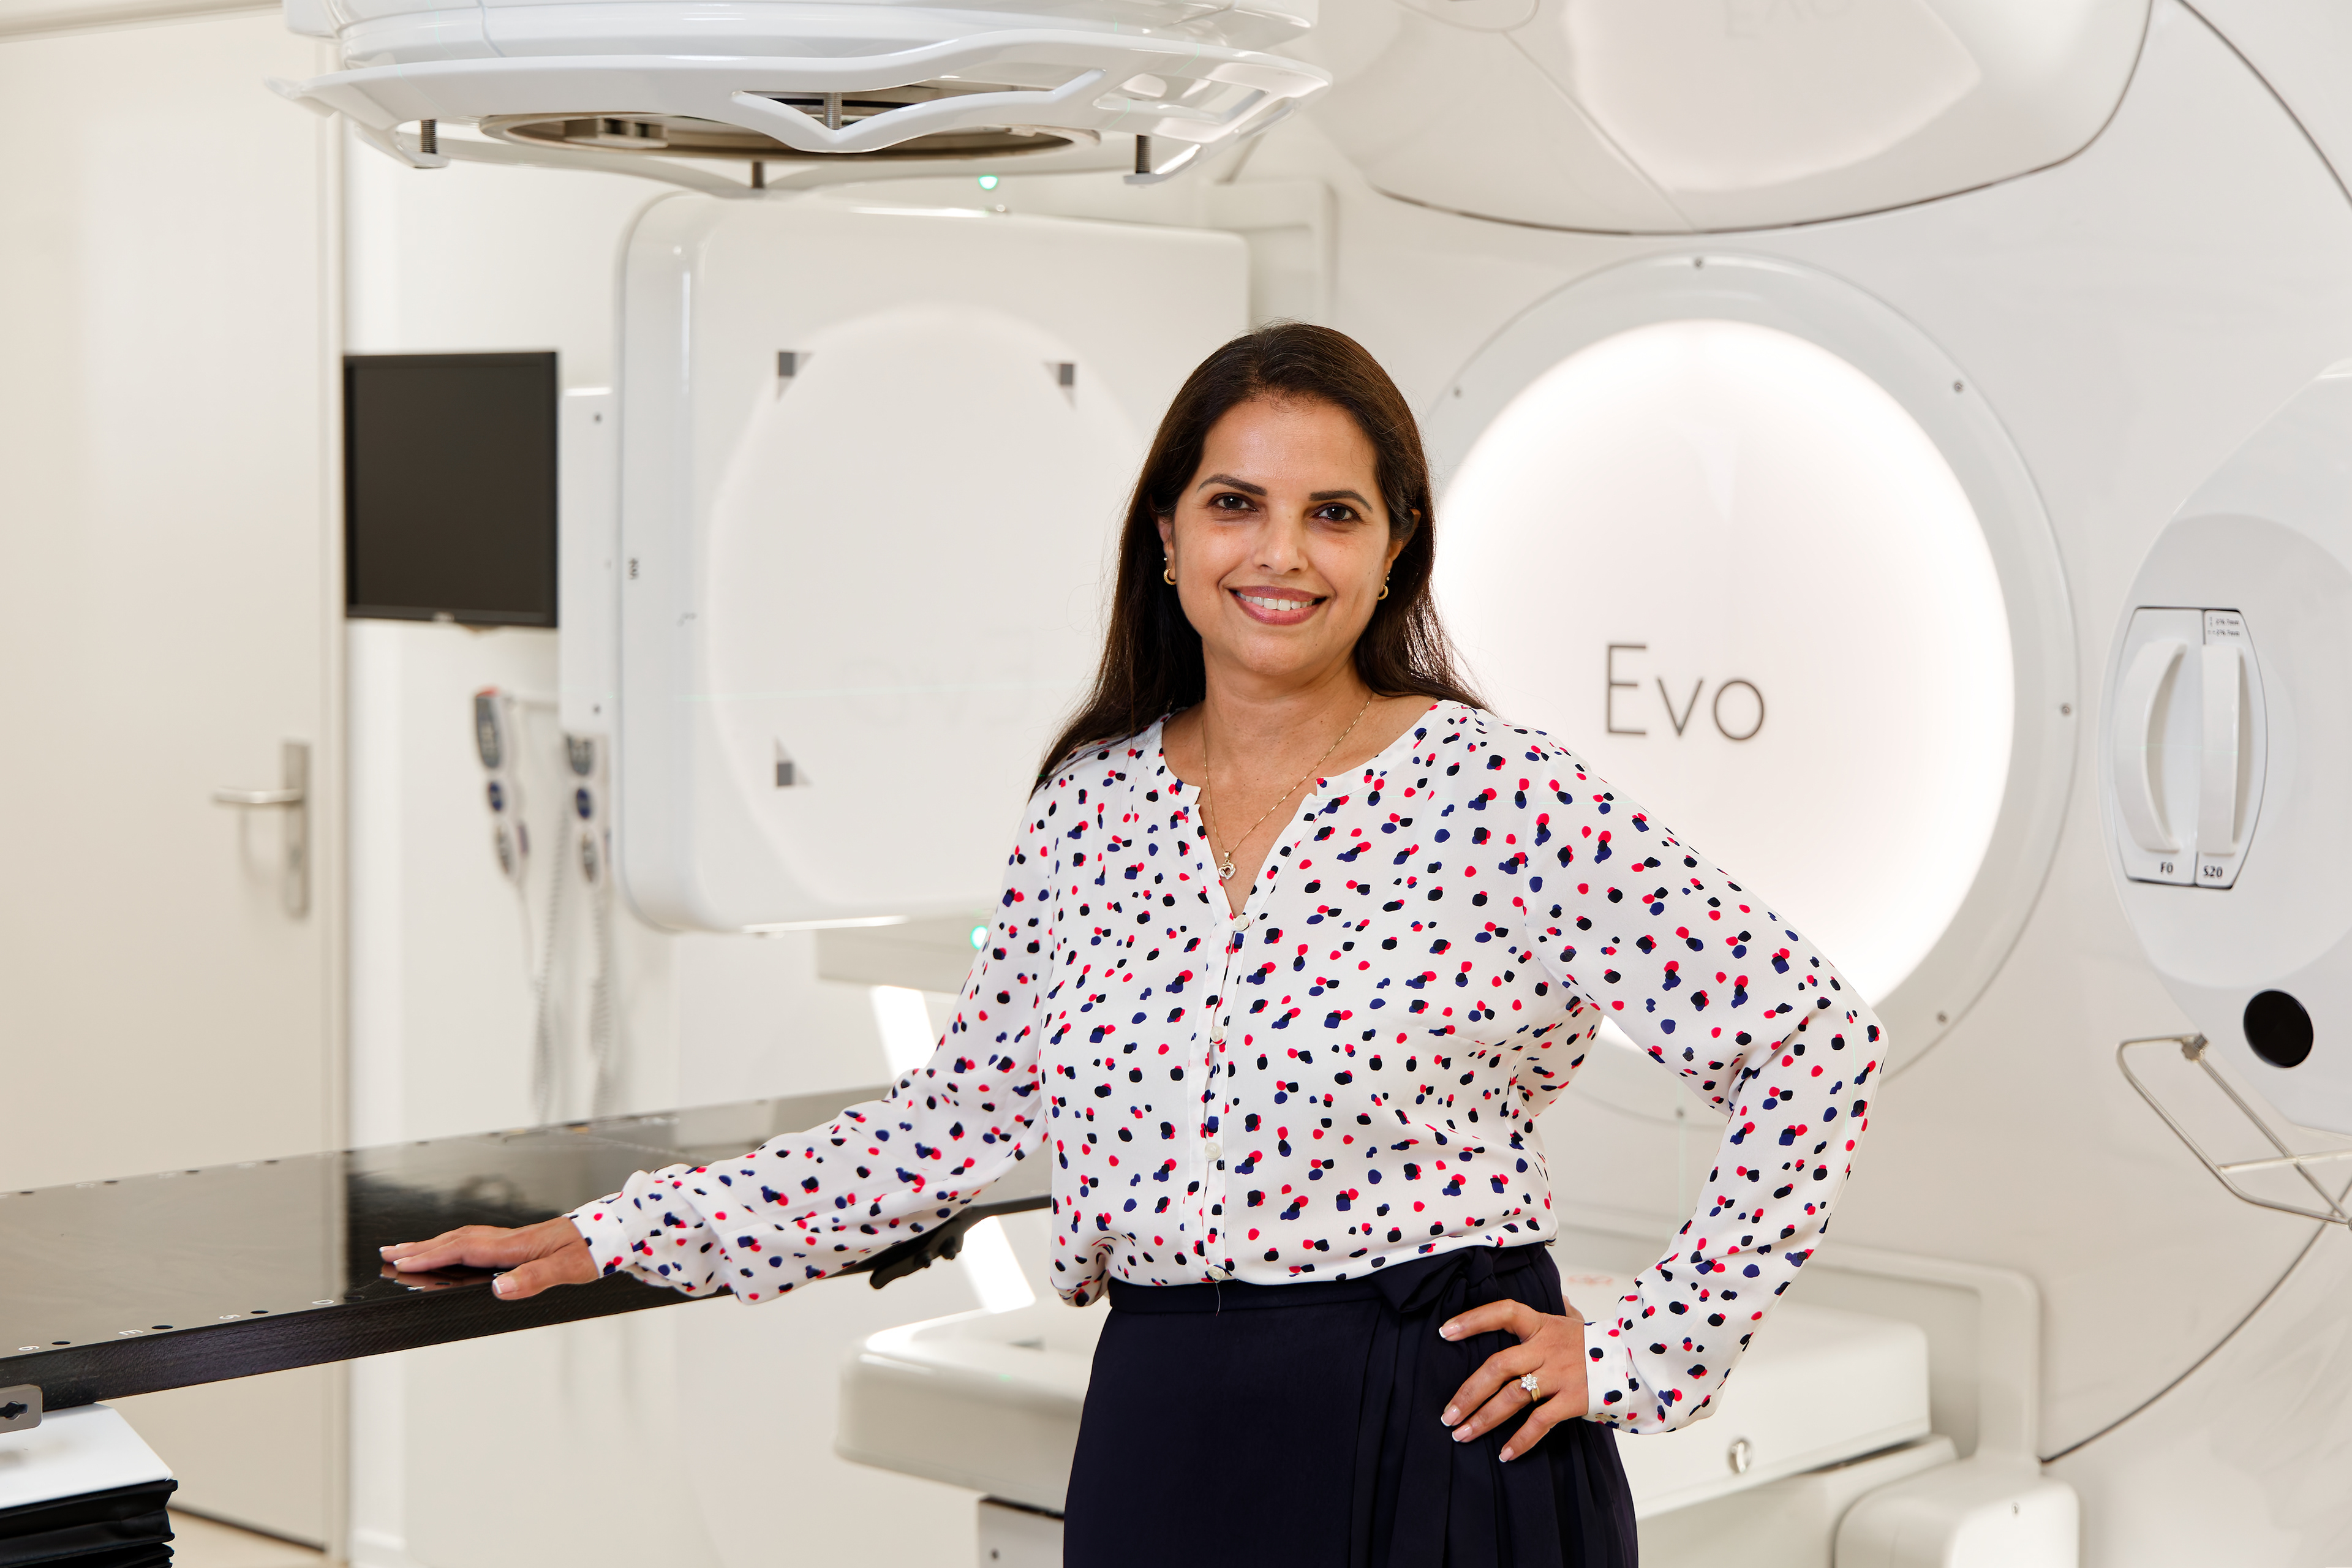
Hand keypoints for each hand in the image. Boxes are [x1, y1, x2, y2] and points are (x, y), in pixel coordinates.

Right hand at [380, 1217, 600, 1300]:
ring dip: (433, 1244)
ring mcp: (514, 1239)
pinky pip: (477, 1241)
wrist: (614, 1232)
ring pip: (464, 1238)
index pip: (464, 1250)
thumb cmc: (594, 1250)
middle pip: (456, 1240)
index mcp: (516, 1246)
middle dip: (420, 1247)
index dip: (431, 1256)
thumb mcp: (568, 1270)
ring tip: (406, 1250)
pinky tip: (449, 1251)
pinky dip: (454, 1244)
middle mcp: (510, 1239)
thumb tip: (499, 1289)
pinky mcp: (520, 1242)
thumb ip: (534, 1279)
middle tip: (387, 1252)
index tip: (401, 1262)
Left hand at [1437, 1299, 1590, 1461]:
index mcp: (1543, 1325)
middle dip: (1468, 1393)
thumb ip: (1565, 1311)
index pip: (1504, 1312)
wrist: (1638, 1361)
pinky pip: (1540, 1422)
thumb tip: (1562, 1297)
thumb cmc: (1599, 1343)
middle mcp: (1547, 1349)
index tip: (1444, 1332)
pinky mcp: (1573, 1400)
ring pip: (1512, 1397)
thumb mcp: (1577, 1322)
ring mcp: (1560, 1375)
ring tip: (1462, 1434)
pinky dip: (1521, 1440)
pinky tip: (1504, 1454)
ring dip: (1483, 1418)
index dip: (1473, 1320)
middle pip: (1498, 1366)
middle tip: (1447, 1415)